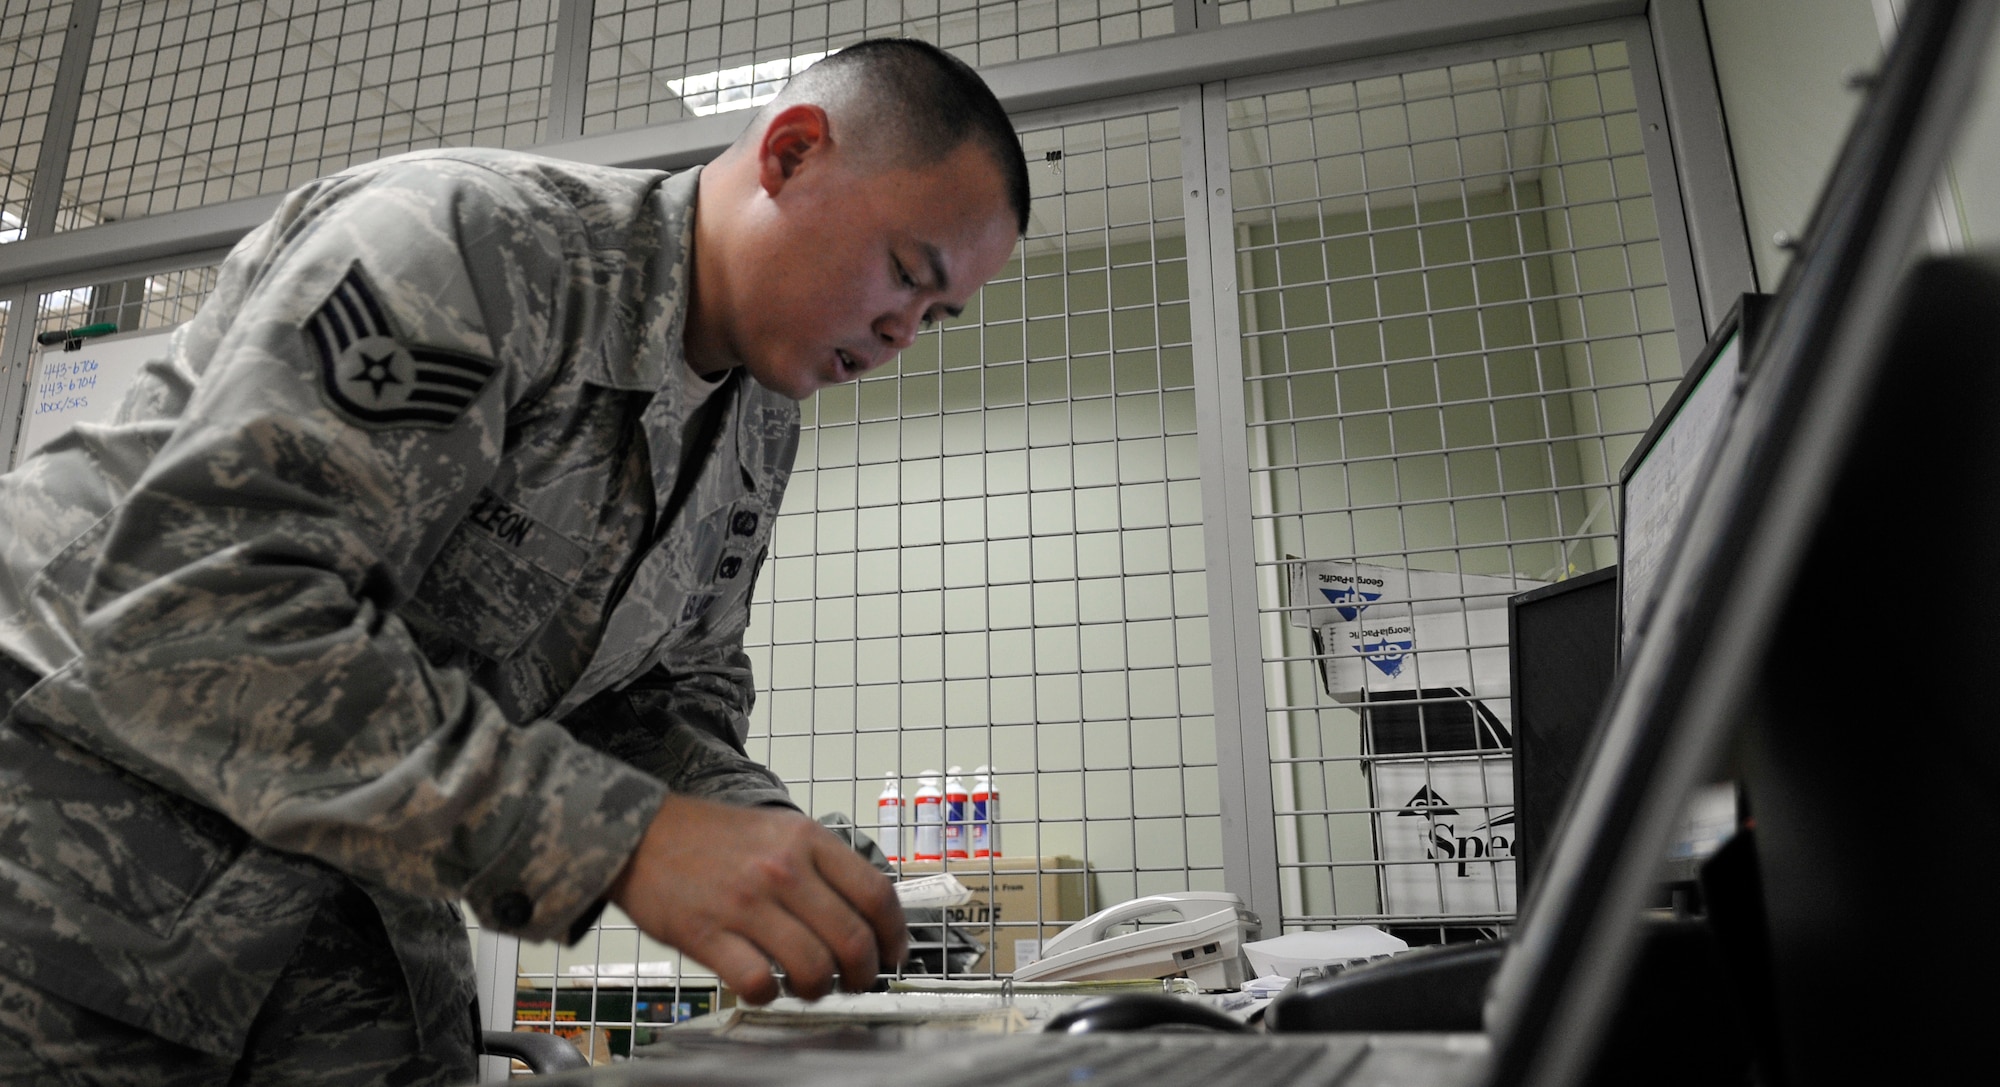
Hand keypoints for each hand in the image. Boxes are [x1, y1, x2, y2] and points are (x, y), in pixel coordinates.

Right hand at [606, 794, 906, 1003]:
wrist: (642, 834)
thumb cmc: (713, 837)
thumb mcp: (779, 830)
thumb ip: (822, 866)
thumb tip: (865, 916)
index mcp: (807, 840)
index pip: (876, 894)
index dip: (894, 935)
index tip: (892, 953)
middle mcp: (783, 869)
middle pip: (852, 939)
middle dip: (864, 973)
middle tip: (857, 981)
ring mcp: (745, 904)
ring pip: (813, 967)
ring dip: (820, 988)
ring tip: (810, 985)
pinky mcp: (708, 934)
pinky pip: (760, 982)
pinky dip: (771, 994)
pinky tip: (766, 984)